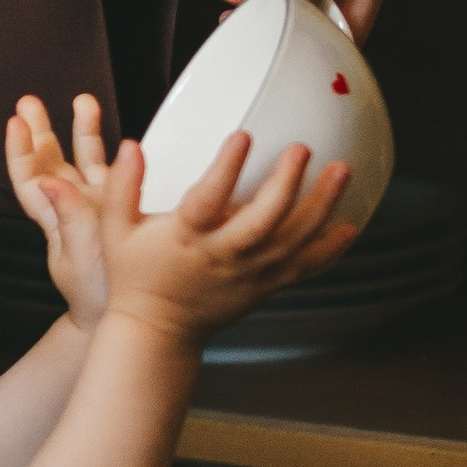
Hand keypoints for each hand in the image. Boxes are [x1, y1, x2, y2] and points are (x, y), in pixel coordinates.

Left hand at [6, 92, 115, 324]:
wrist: (127, 314)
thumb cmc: (97, 294)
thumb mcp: (81, 257)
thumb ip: (68, 219)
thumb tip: (48, 183)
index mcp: (55, 219)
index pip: (28, 179)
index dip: (19, 151)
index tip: (15, 122)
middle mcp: (73, 207)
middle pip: (50, 161)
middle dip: (40, 130)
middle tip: (30, 102)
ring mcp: (98, 205)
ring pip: (84, 161)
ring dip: (83, 131)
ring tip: (83, 101)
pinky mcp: (123, 207)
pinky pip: (114, 172)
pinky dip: (114, 150)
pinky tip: (121, 136)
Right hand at [59, 130, 360, 348]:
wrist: (158, 331)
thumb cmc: (136, 275)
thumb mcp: (116, 230)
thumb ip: (123, 186)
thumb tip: (133, 146)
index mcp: (186, 239)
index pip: (208, 200)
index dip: (226, 168)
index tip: (242, 135)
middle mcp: (222, 257)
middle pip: (263, 222)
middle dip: (286, 184)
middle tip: (303, 149)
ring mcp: (249, 274)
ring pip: (292, 241)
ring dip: (320, 206)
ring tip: (341, 170)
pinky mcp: (266, 286)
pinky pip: (304, 268)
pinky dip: (329, 248)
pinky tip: (349, 224)